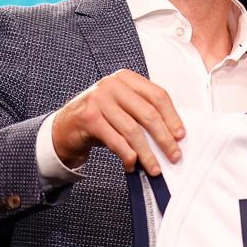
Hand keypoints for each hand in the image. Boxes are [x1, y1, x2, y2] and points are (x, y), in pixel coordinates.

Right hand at [52, 69, 184, 174]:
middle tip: (174, 155)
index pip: (158, 95)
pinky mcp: (89, 118)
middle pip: (148, 113)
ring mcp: (99, 100)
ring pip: (133, 130)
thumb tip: (172, 136)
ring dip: (147, 153)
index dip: (172, 117)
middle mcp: (113, 85)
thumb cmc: (101, 117)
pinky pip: (116, 141)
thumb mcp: (123, 107)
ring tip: (154, 168)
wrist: (66, 126)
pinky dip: (128, 156)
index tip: (180, 136)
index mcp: (126, 78)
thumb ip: (143, 113)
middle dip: (164, 138)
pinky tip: (132, 165)